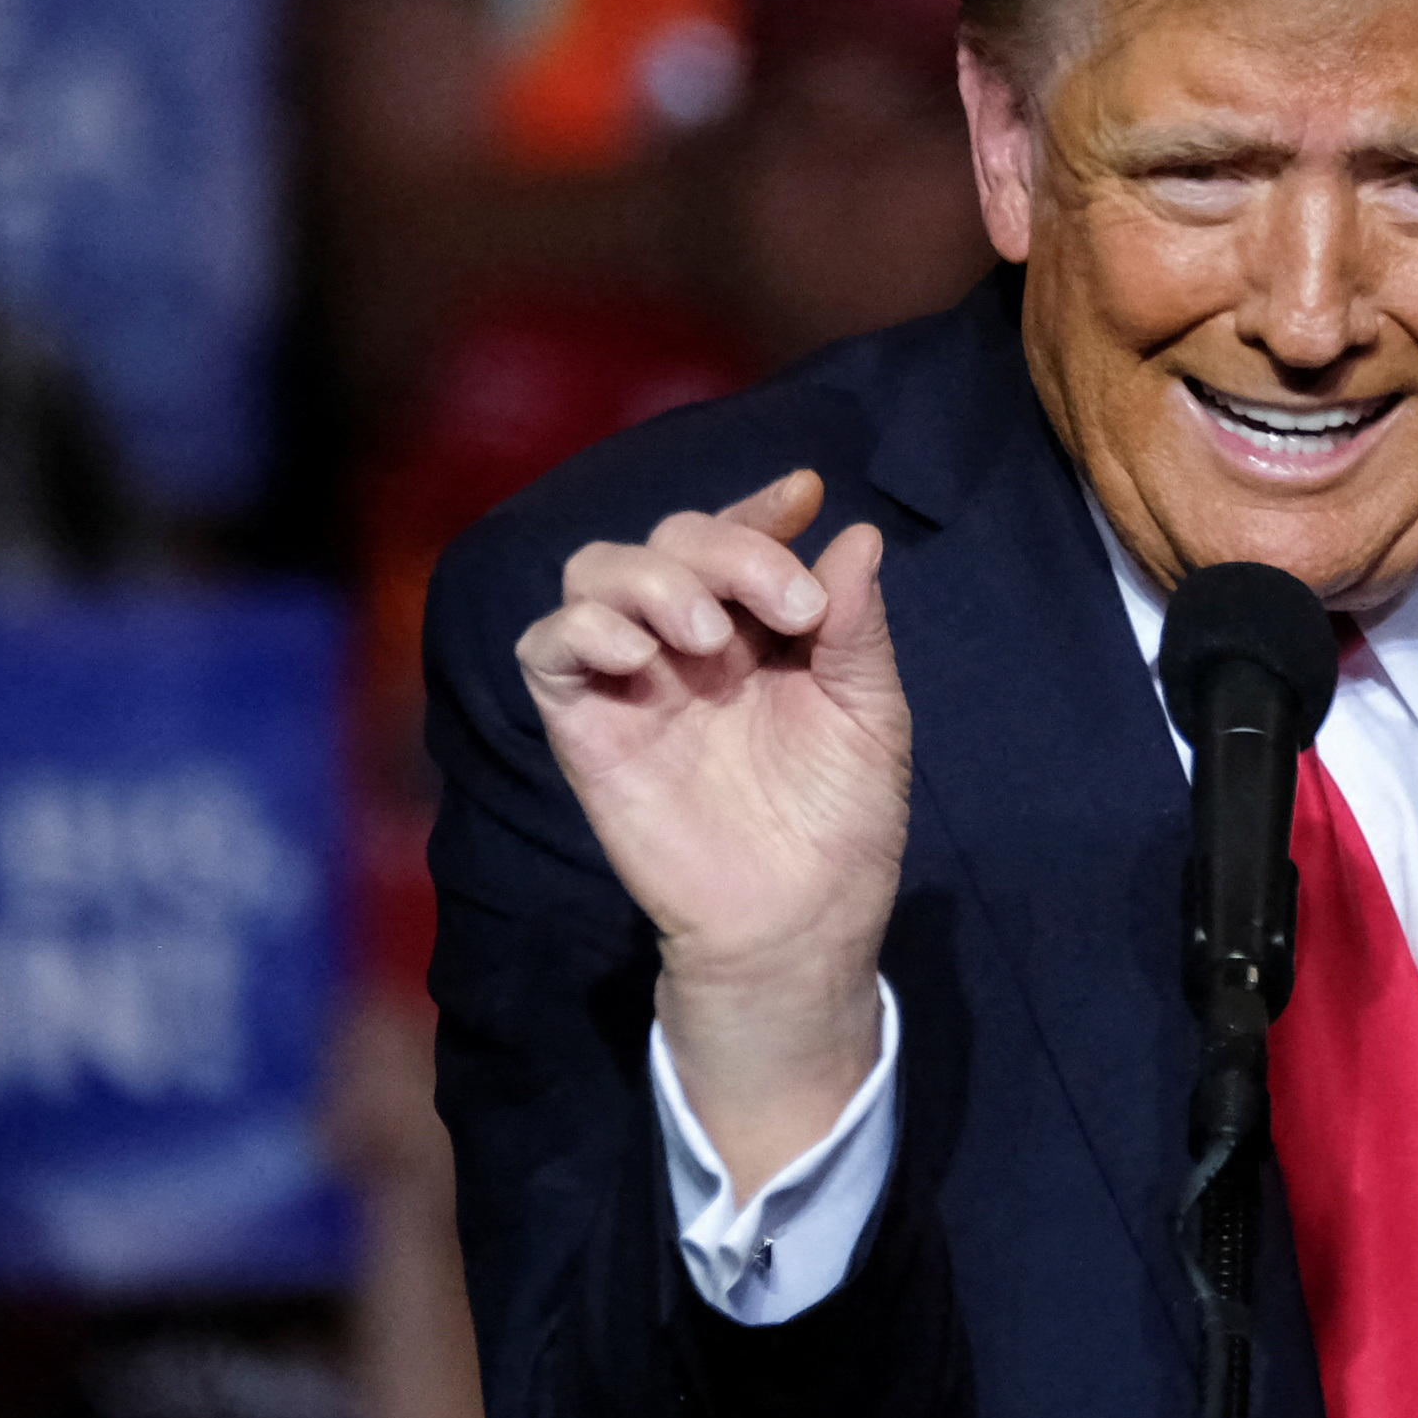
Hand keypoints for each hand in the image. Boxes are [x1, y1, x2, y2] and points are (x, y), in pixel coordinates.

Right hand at [519, 469, 909, 1178]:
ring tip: (704, 636)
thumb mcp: (870, 716)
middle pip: (670, 538)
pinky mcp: (584, 727)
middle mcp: (690, 640)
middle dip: (726, 548)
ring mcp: (633, 679)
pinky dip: (583, 630)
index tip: (806, 493)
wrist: (797, 923)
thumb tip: (855, 535)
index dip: (762, 505)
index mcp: (760, 628)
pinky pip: (546, 649)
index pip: (740, 535)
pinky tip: (641, 659)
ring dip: (649, 577)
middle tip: (786, 607)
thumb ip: (856, 628)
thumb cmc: (841, 824)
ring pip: (595, 571)